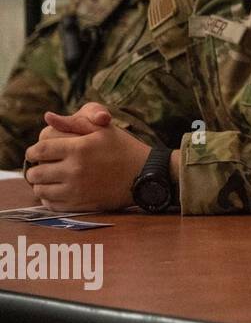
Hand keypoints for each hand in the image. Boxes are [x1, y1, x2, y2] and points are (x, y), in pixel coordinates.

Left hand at [24, 104, 149, 210]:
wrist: (146, 174)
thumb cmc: (124, 148)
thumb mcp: (103, 129)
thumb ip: (73, 122)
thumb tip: (48, 117)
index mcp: (79, 149)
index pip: (39, 150)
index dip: (32, 151)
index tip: (35, 153)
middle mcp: (75, 170)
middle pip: (36, 172)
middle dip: (34, 169)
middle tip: (40, 167)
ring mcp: (77, 190)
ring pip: (41, 190)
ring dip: (40, 184)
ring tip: (48, 180)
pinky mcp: (81, 204)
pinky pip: (53, 204)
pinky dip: (49, 198)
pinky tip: (57, 191)